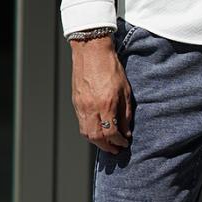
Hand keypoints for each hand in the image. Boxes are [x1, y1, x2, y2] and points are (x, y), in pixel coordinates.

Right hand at [70, 35, 132, 154]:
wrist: (91, 51)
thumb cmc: (111, 68)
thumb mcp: (125, 91)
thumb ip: (126, 114)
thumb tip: (126, 132)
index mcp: (106, 104)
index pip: (111, 133)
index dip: (118, 142)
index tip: (124, 143)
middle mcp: (91, 108)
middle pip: (97, 138)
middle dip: (107, 147)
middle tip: (116, 150)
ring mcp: (81, 106)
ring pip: (87, 133)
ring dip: (97, 142)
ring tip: (107, 144)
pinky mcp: (76, 103)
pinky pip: (81, 124)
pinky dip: (90, 133)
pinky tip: (98, 132)